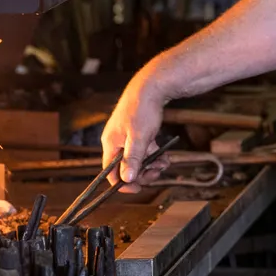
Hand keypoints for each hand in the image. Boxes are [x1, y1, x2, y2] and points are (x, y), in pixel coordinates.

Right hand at [99, 73, 170, 190]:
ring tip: (164, 164)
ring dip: (151, 165)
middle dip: (142, 173)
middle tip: (157, 173)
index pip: (110, 172)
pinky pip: (144, 151)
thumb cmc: (142, 110)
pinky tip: (165, 157)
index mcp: (110, 143)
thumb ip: (132, 159)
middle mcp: (116, 142)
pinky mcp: (137, 133)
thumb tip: (126, 179)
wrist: (152, 86)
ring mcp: (127, 137)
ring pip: (137, 160)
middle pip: (125, 167)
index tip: (138, 189)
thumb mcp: (138, 137)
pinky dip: (154, 156)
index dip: (123, 183)